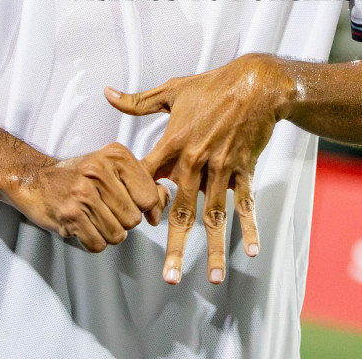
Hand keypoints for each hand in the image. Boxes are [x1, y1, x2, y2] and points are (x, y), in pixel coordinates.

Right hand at [6, 143, 165, 251]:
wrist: (35, 180)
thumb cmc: (79, 176)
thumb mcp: (113, 168)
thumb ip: (143, 182)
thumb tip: (164, 201)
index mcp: (116, 156)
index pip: (148, 196)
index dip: (145, 208)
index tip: (133, 205)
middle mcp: (99, 171)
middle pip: (134, 219)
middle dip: (123, 221)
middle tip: (105, 209)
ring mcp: (83, 193)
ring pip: (117, 235)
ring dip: (108, 233)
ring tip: (94, 217)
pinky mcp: (70, 215)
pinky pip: (98, 244)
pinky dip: (92, 241)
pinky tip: (83, 225)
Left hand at [105, 54, 294, 284]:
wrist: (254, 84)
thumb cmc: (211, 86)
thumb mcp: (171, 90)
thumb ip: (137, 101)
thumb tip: (107, 93)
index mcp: (174, 143)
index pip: (148, 179)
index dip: (139, 202)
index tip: (133, 224)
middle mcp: (195, 161)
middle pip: (182, 211)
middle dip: (175, 245)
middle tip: (169, 277)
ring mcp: (221, 168)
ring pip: (215, 215)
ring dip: (213, 248)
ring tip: (211, 277)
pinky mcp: (244, 170)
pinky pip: (245, 204)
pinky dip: (249, 227)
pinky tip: (249, 251)